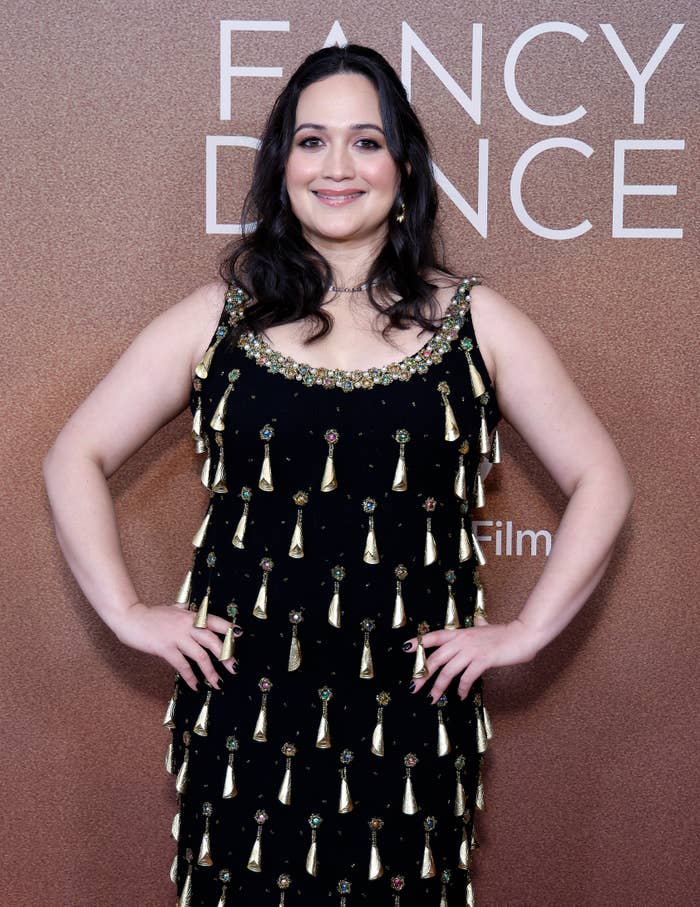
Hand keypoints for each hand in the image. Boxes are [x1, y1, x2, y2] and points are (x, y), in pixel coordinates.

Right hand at [111, 601, 241, 690]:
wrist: (131, 618)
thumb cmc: (152, 614)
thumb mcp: (174, 609)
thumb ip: (186, 611)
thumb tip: (196, 610)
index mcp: (191, 615)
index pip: (215, 621)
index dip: (228, 629)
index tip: (239, 636)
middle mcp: (187, 625)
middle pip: (213, 641)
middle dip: (226, 656)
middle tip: (234, 668)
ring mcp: (177, 637)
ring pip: (200, 656)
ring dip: (211, 672)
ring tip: (218, 683)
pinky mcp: (166, 648)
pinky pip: (182, 666)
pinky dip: (191, 678)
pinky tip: (196, 686)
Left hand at [402, 617, 540, 701]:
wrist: (522, 635)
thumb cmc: (505, 633)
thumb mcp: (486, 627)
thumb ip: (479, 625)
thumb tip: (479, 620)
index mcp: (460, 633)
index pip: (434, 636)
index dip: (419, 642)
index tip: (405, 649)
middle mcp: (462, 640)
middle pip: (435, 658)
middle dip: (422, 674)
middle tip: (413, 687)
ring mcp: (472, 650)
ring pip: (448, 671)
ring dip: (439, 687)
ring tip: (433, 699)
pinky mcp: (483, 660)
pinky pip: (466, 677)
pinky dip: (461, 688)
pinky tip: (460, 696)